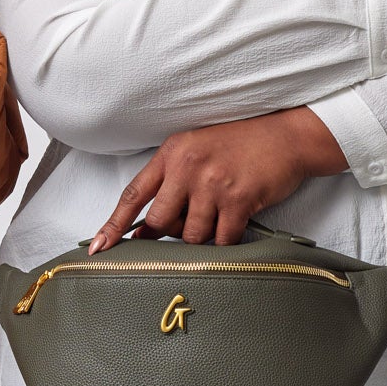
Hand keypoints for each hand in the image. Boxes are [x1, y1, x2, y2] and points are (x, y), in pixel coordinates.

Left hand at [87, 107, 343, 253]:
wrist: (288, 137)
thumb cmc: (240, 145)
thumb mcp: (196, 150)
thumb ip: (169, 182)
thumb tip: (145, 230)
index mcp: (171, 153)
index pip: (133, 195)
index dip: (113, 225)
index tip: (98, 248)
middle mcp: (187, 167)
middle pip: (160, 223)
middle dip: (171, 232)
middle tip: (193, 219)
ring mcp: (212, 183)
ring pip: (190, 235)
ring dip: (203, 235)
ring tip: (220, 213)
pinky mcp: (238, 199)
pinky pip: (221, 240)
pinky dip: (226, 240)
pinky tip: (236, 222)